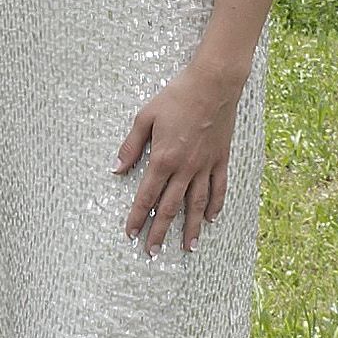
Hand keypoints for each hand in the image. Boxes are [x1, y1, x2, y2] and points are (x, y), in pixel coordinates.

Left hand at [115, 61, 241, 255]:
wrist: (213, 85)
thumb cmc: (176, 97)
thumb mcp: (145, 117)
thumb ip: (130, 146)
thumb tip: (116, 169)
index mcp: (163, 159)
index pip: (146, 196)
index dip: (138, 218)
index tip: (131, 234)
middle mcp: (185, 168)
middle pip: (170, 207)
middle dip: (159, 231)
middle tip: (153, 252)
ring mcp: (205, 165)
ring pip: (196, 204)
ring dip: (190, 227)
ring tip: (187, 247)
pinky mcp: (220, 159)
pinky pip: (218, 188)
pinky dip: (215, 205)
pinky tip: (210, 218)